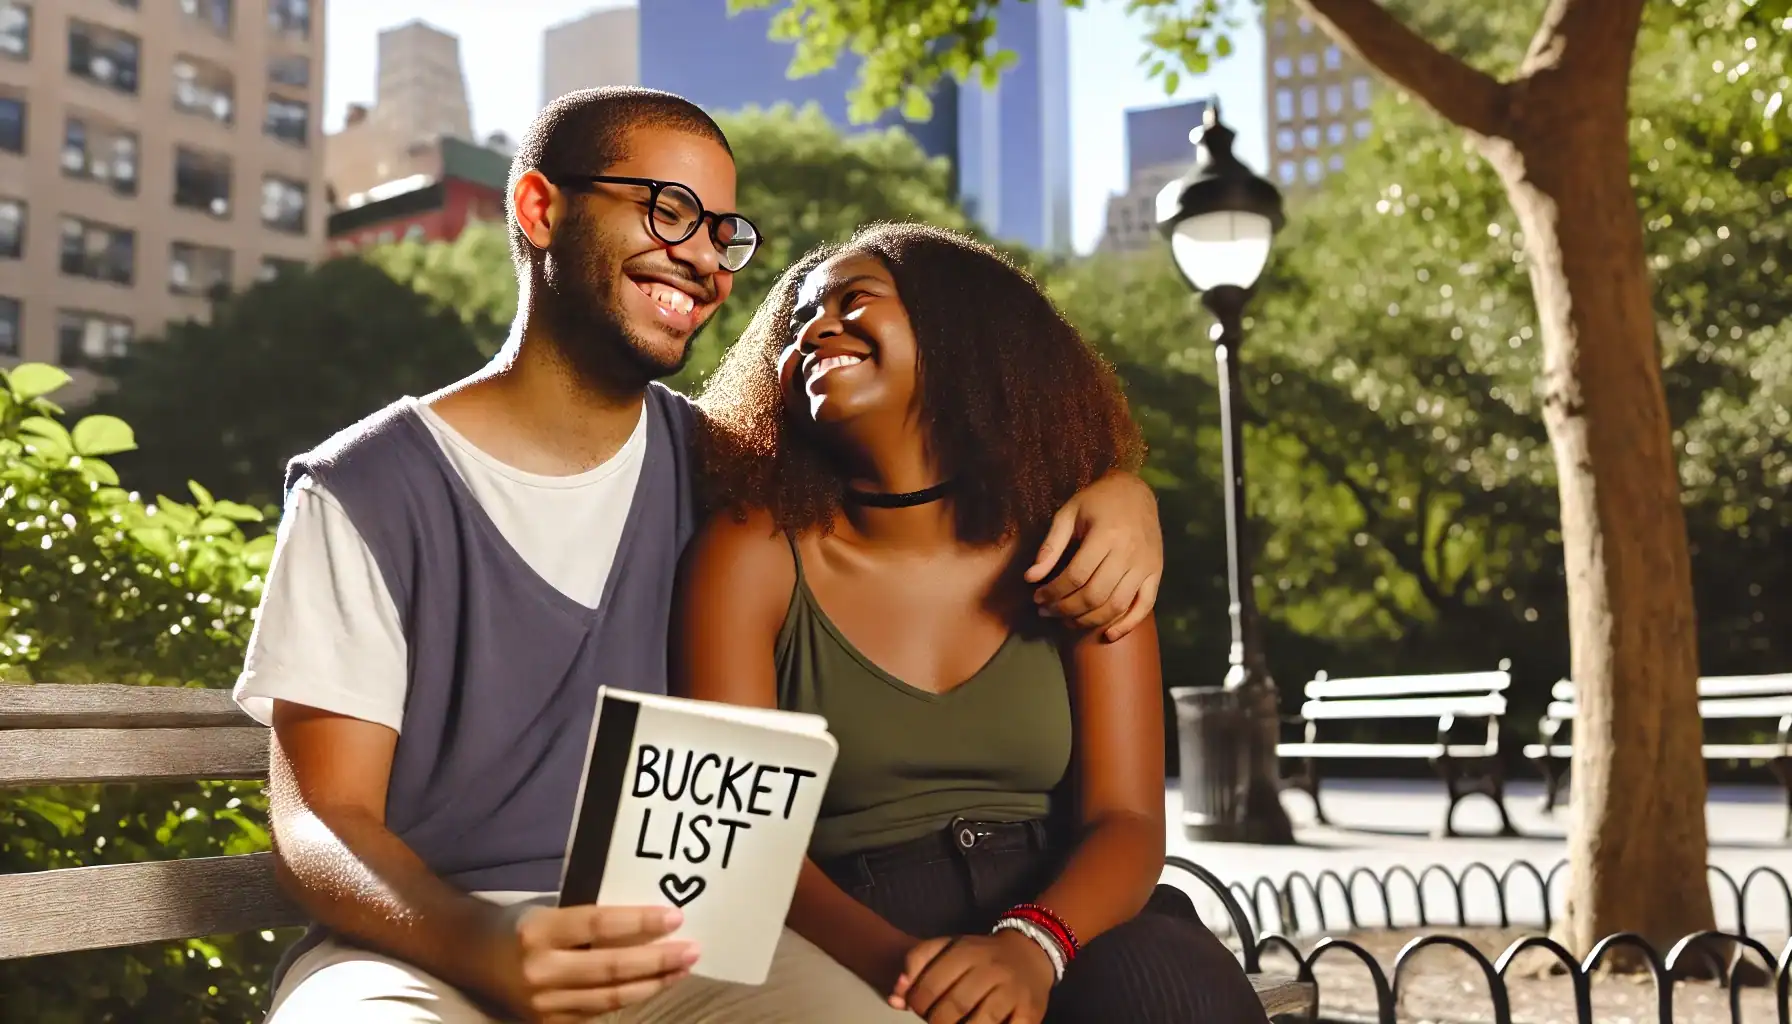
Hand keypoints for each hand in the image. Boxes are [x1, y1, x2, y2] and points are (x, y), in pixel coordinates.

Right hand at [495, 904, 698, 1022]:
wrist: (470, 955)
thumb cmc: (518, 923)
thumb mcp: (547, 910)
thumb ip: (587, 918)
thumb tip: (645, 917)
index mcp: (539, 931)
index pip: (600, 925)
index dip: (640, 922)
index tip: (675, 917)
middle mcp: (540, 970)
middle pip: (611, 967)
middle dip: (658, 960)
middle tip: (692, 949)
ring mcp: (543, 1003)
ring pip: (610, 997)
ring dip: (652, 984)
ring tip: (682, 969)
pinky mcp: (546, 1023)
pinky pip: (597, 1012)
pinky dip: (629, 1000)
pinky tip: (653, 987)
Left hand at [888, 932, 1053, 1023]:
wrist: (1030, 952)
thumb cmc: (981, 956)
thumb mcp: (949, 948)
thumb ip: (917, 964)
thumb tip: (896, 998)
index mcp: (967, 951)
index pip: (931, 985)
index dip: (917, 1004)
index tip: (917, 1010)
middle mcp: (991, 969)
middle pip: (953, 1007)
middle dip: (936, 1022)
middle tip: (934, 1022)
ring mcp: (1012, 991)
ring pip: (979, 1023)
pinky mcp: (1030, 1011)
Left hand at [1026, 471, 1162, 640]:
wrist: (1136, 491)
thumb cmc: (1097, 501)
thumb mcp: (1068, 513)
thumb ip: (1051, 545)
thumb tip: (1031, 577)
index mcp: (1106, 535)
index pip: (1075, 576)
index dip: (1053, 592)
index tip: (1037, 598)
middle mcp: (1129, 553)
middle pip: (1094, 595)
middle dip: (1065, 609)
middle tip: (1047, 612)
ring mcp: (1145, 565)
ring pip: (1116, 605)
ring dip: (1088, 620)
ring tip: (1066, 621)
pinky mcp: (1156, 573)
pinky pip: (1144, 606)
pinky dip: (1126, 625)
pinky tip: (1107, 635)